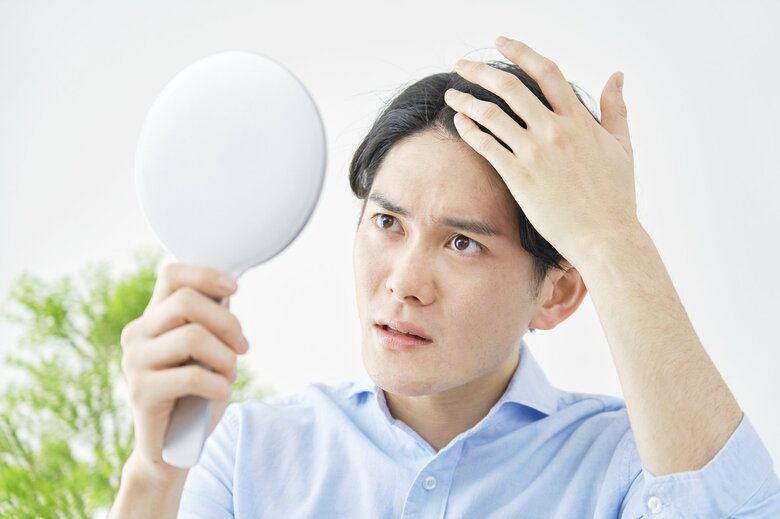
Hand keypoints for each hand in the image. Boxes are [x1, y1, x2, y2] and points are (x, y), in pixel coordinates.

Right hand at [119, 263, 248, 477]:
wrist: (174, 447)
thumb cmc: (195, 394)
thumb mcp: (208, 351)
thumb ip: (211, 322)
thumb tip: (226, 293)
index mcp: (153, 318)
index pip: (171, 275)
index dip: (206, 274)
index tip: (235, 289)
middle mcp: (137, 334)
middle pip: (187, 301)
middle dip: (227, 322)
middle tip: (243, 348)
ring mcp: (135, 362)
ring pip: (193, 336)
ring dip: (225, 357)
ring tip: (228, 375)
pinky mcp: (141, 392)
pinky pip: (192, 376)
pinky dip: (218, 385)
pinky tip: (218, 394)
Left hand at [443, 36, 637, 267]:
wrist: (604, 236)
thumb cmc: (616, 196)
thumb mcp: (622, 147)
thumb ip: (616, 108)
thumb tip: (617, 75)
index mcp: (579, 120)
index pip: (546, 72)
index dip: (520, 51)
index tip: (500, 41)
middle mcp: (555, 130)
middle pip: (510, 87)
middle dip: (481, 70)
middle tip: (462, 63)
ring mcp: (535, 153)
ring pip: (492, 114)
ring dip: (467, 100)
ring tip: (451, 94)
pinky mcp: (519, 177)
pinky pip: (487, 146)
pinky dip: (470, 130)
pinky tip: (459, 122)